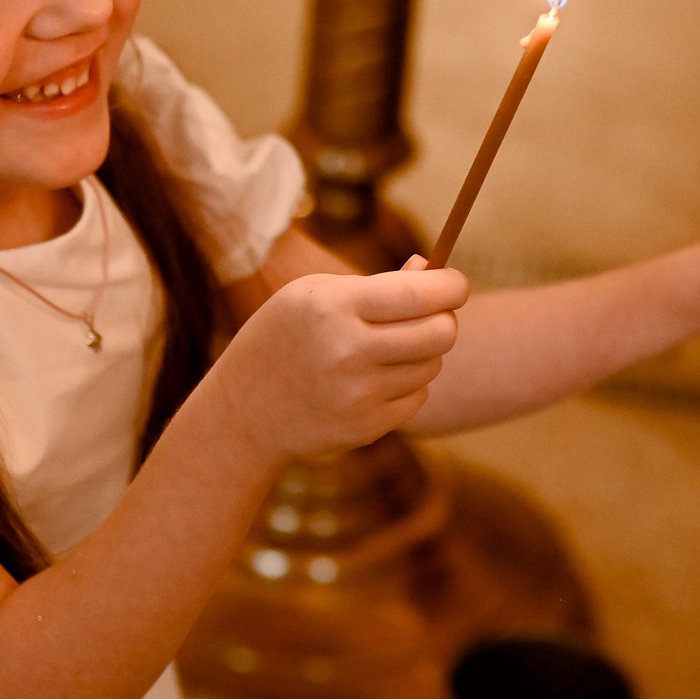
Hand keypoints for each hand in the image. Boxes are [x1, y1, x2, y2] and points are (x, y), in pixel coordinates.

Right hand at [202, 261, 468, 464]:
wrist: (244, 411)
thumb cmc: (286, 337)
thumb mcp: (314, 295)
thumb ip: (378, 283)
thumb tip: (433, 270)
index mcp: (334, 307)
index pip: (422, 294)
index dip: (452, 286)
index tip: (455, 284)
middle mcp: (347, 351)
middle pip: (441, 332)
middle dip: (444, 319)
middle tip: (432, 315)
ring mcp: (357, 395)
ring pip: (432, 365)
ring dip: (421, 353)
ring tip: (386, 348)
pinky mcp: (365, 427)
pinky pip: (417, 397)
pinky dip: (407, 385)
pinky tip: (373, 380)